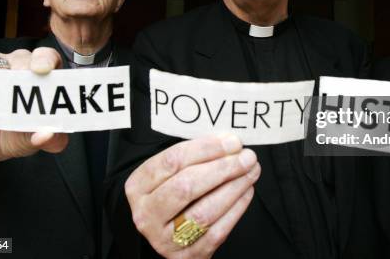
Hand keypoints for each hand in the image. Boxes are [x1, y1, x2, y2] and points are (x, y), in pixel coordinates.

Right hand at [0, 47, 67, 177]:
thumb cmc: (16, 134)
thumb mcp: (37, 140)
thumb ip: (50, 139)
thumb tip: (48, 134)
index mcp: (41, 75)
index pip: (47, 57)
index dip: (46, 59)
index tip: (44, 69)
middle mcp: (16, 65)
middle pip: (22, 57)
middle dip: (24, 69)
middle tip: (22, 87)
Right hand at [125, 134, 260, 258]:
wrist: (166, 233)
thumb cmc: (171, 193)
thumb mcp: (169, 173)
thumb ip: (194, 156)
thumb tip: (229, 142)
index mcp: (138, 186)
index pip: (172, 161)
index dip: (206, 149)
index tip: (232, 142)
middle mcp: (147, 213)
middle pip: (187, 186)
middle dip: (222, 168)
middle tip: (246, 156)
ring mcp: (165, 238)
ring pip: (204, 211)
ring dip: (234, 187)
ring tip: (251, 171)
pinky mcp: (187, 255)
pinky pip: (216, 231)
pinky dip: (236, 208)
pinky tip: (246, 191)